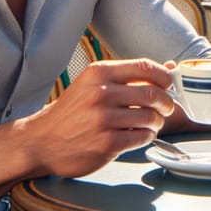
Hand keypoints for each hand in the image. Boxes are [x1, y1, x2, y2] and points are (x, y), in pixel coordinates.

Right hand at [23, 58, 174, 178]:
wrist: (41, 140)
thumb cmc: (73, 110)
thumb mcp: (93, 84)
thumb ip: (127, 77)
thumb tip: (168, 68)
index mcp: (100, 73)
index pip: (145, 67)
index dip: (164, 76)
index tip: (169, 84)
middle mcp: (101, 93)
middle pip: (152, 94)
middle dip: (166, 103)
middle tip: (166, 108)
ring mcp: (103, 119)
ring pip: (149, 117)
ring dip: (157, 122)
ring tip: (152, 123)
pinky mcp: (106, 143)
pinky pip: (140, 137)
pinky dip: (146, 137)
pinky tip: (139, 135)